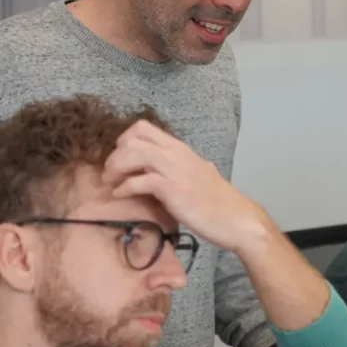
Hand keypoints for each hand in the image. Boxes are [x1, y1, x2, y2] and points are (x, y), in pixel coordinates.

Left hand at [102, 120, 270, 253]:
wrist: (236, 218)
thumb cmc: (219, 202)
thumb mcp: (198, 174)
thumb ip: (180, 168)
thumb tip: (166, 172)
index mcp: (180, 148)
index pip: (143, 128)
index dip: (125, 140)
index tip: (121, 158)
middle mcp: (175, 153)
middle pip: (133, 137)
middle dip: (115, 154)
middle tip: (111, 172)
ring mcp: (173, 170)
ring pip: (132, 154)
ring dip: (115, 168)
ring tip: (110, 182)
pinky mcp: (171, 189)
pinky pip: (138, 181)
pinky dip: (124, 187)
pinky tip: (120, 195)